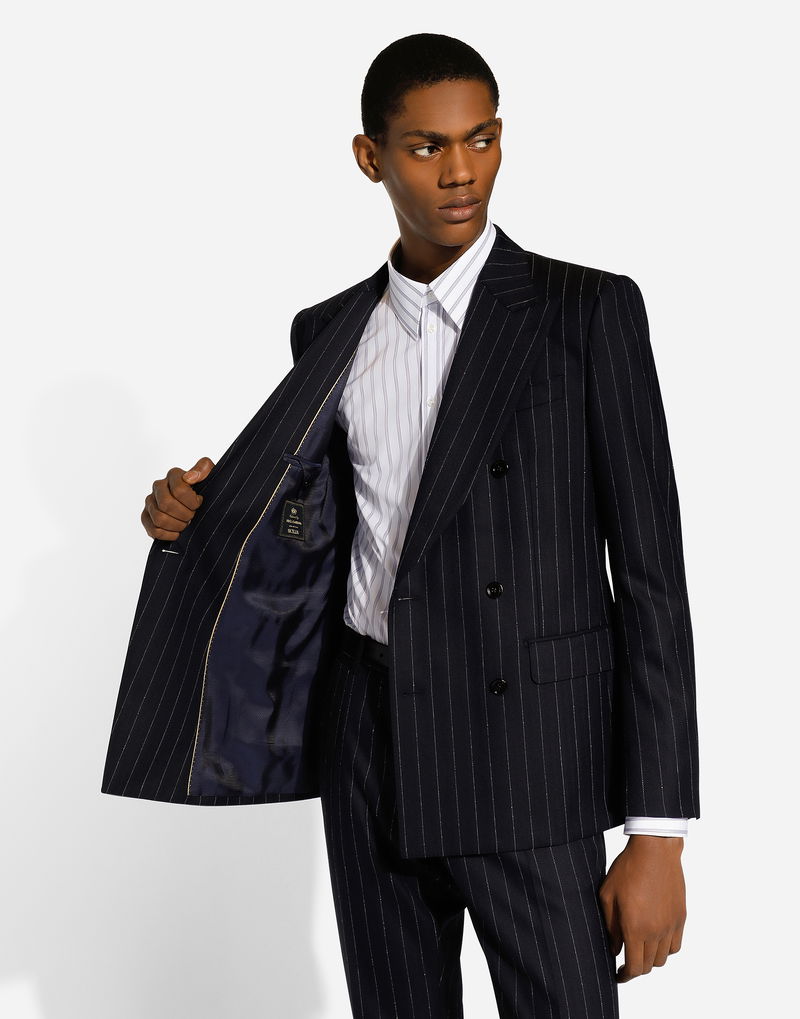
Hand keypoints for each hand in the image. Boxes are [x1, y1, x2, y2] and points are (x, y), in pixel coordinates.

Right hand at [141, 456, 214, 539]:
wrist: (200, 504)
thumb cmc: (206, 489)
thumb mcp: (211, 475)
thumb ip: (203, 469)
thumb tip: (189, 477)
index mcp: (173, 475)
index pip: (179, 490)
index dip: (192, 501)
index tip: (199, 503)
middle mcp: (158, 486)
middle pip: (166, 504)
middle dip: (184, 514)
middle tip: (193, 516)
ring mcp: (150, 501)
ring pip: (158, 518)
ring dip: (177, 525)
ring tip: (186, 524)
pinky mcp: (146, 516)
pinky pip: (153, 530)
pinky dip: (168, 535)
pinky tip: (178, 532)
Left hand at [598, 835, 685, 982]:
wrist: (655, 850)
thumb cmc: (627, 868)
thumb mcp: (608, 895)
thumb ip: (610, 926)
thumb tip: (614, 948)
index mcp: (635, 927)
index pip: (634, 967)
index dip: (625, 976)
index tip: (618, 975)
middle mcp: (656, 931)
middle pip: (649, 965)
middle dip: (636, 968)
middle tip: (625, 961)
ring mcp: (670, 925)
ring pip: (663, 958)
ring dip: (650, 959)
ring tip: (639, 949)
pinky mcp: (681, 917)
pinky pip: (675, 945)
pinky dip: (665, 949)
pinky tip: (655, 939)